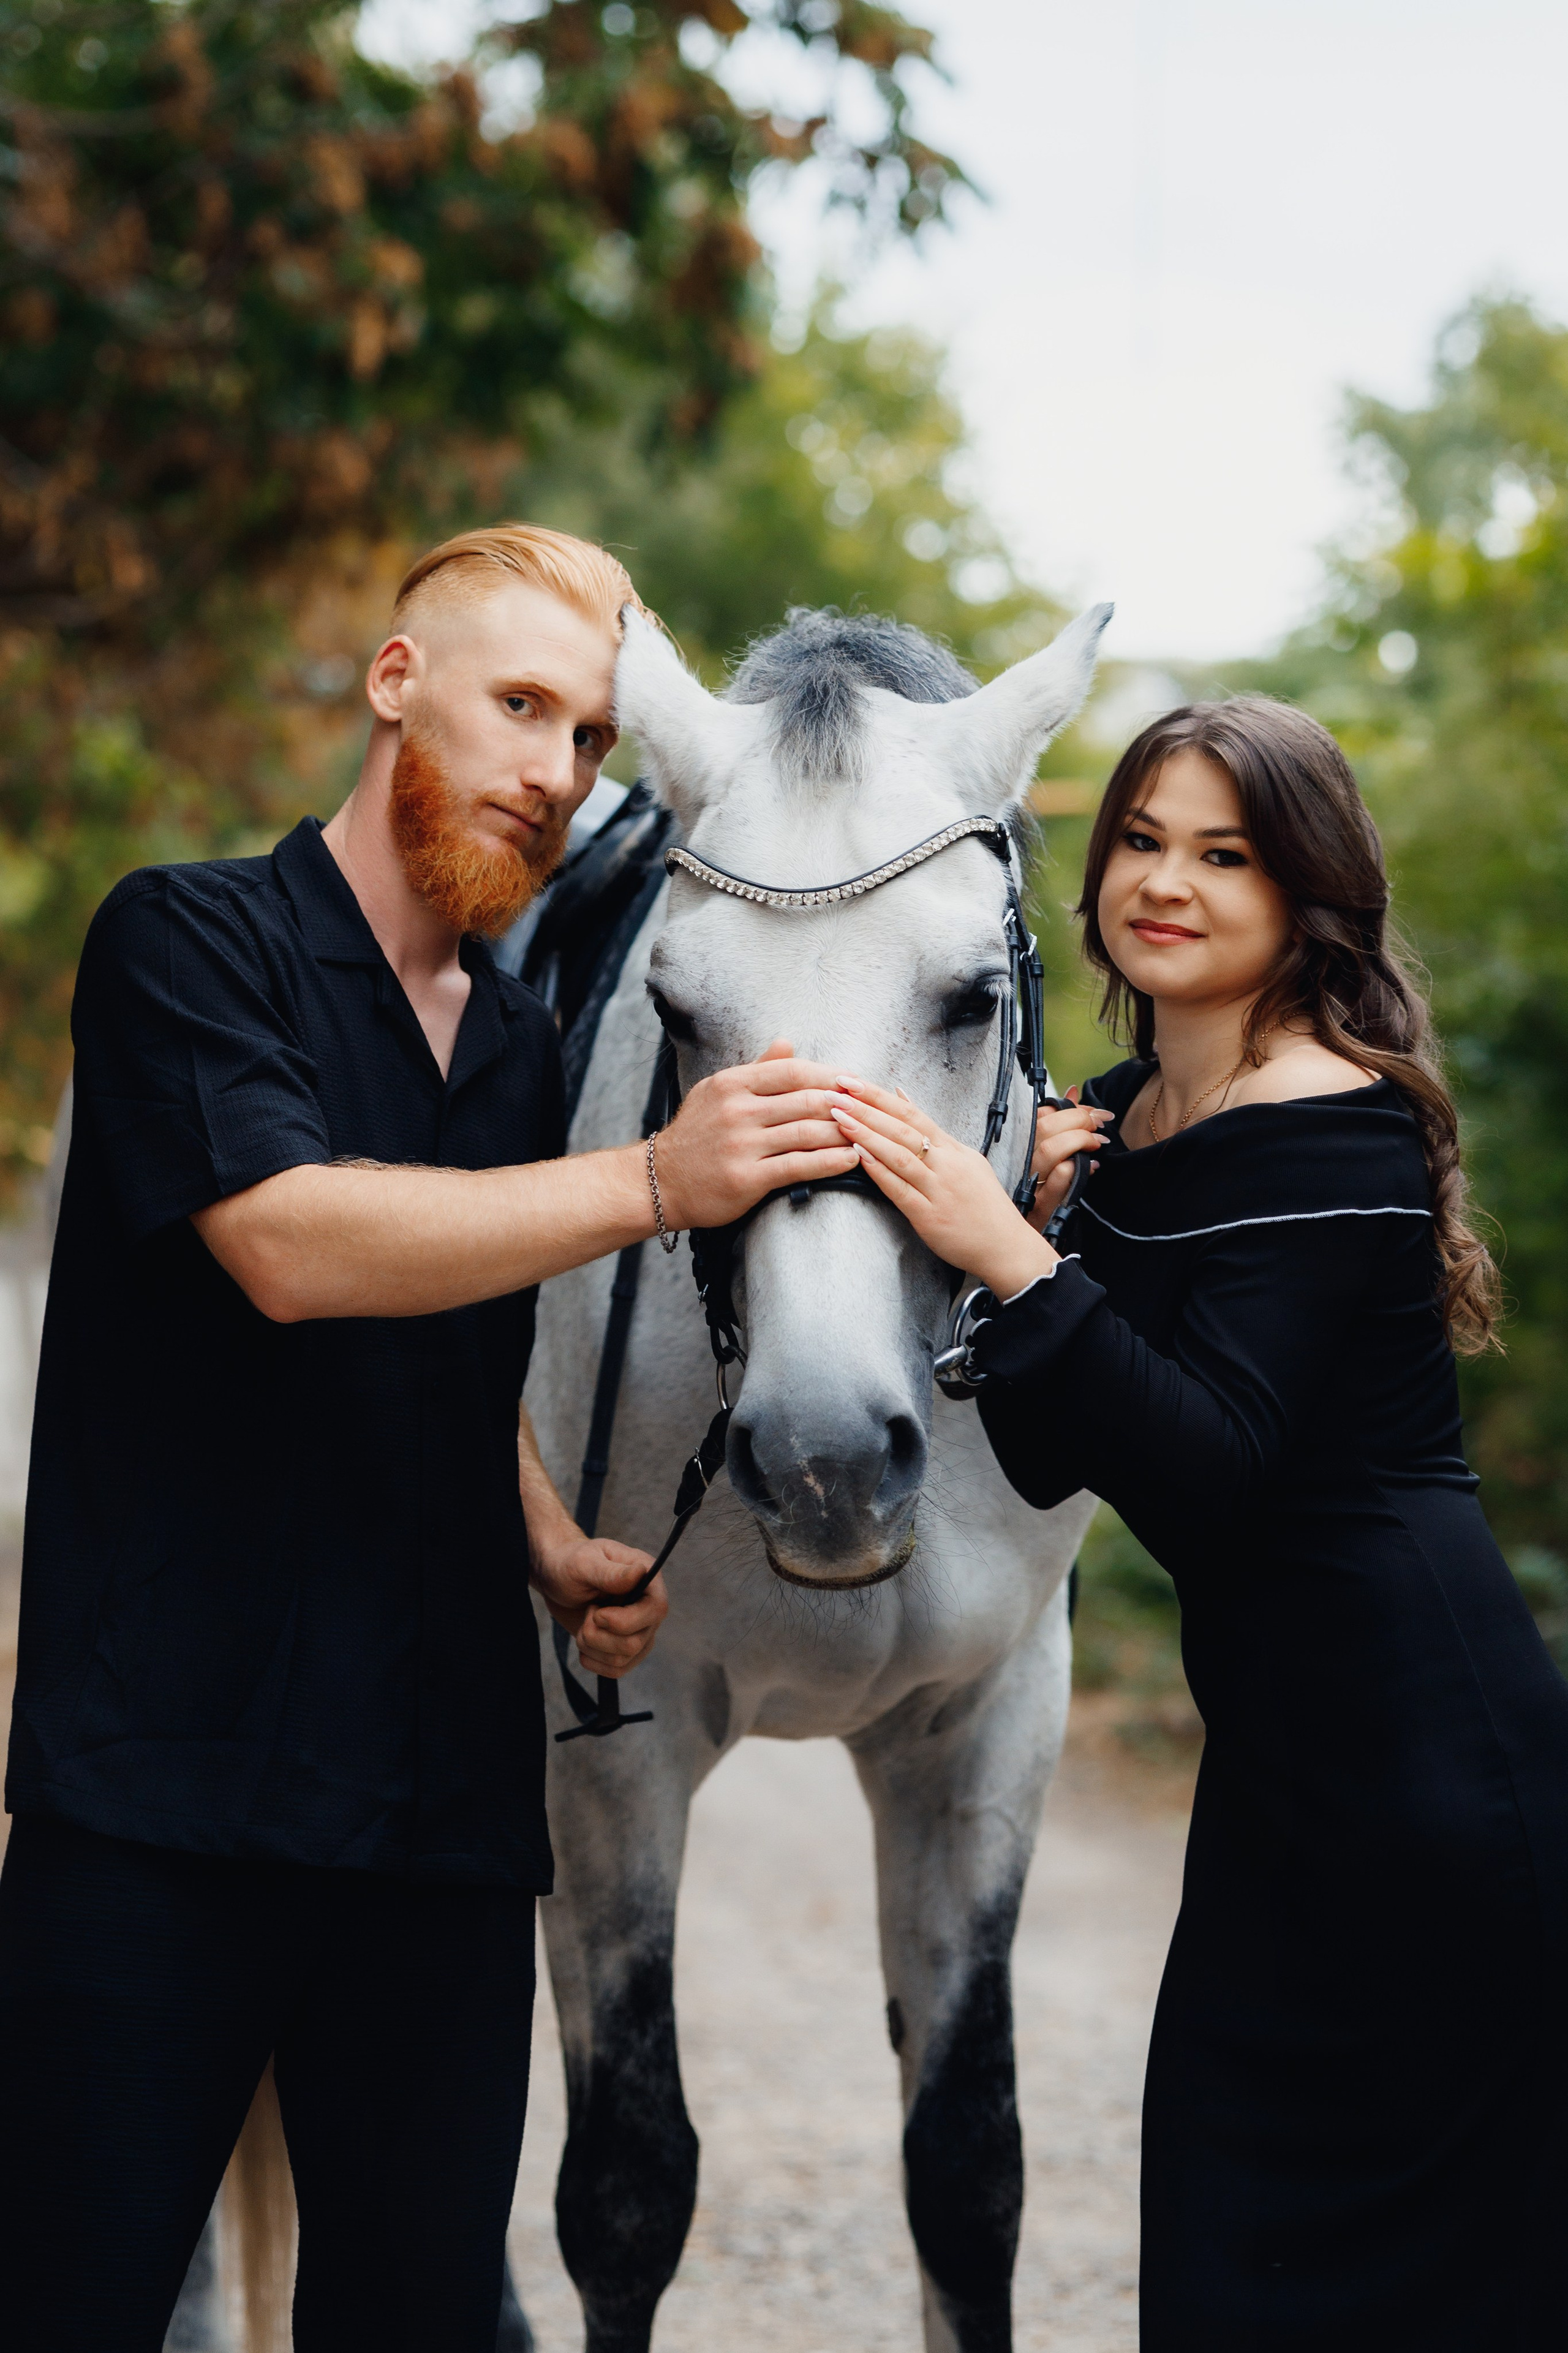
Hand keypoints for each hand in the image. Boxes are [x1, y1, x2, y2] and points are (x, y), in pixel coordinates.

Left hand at [529, 1530, 667, 1678]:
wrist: (555, 1578)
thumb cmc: (569, 1563)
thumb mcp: (584, 1563)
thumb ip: (611, 1573)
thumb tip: (640, 1573)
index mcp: (647, 1580)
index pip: (656, 1610)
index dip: (625, 1620)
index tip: (596, 1613)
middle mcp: (648, 1607)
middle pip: (636, 1642)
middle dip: (599, 1635)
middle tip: (586, 1613)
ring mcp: (639, 1630)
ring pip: (623, 1659)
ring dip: (592, 1646)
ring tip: (583, 1624)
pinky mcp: (624, 1647)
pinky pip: (617, 1670)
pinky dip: (593, 1661)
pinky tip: (584, 1643)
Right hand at [653, 1038, 858, 1230]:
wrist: (660, 1180)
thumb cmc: (695, 1135)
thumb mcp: (717, 1091)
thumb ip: (756, 1070)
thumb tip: (787, 1043)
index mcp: (733, 1084)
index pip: (793, 1071)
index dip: (830, 1075)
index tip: (854, 1082)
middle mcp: (737, 1111)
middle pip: (807, 1100)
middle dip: (845, 1104)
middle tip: (870, 1109)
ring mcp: (742, 1144)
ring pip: (808, 1132)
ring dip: (845, 1133)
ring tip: (868, 1133)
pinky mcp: (747, 1178)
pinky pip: (800, 1166)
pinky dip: (831, 1161)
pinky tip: (851, 1159)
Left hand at [827, 1077, 1058, 1301]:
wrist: (1006, 1247)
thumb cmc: (983, 1205)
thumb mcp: (966, 1159)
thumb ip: (933, 1131)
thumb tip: (903, 1095)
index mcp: (954, 1149)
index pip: (912, 1113)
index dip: (880, 1096)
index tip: (852, 1082)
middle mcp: (947, 1164)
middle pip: (903, 1129)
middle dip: (867, 1108)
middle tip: (836, 1091)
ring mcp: (938, 1190)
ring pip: (900, 1155)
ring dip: (867, 1134)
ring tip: (840, 1117)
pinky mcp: (929, 1216)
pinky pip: (900, 1190)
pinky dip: (879, 1171)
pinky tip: (858, 1156)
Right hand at [1023, 1087, 1113, 1233]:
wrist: (1017, 1241)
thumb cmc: (1037, 1190)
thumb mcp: (1044, 1154)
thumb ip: (1058, 1122)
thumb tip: (1073, 1090)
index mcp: (1018, 1148)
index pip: (1040, 1115)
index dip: (1068, 1107)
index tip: (1091, 1109)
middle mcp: (1018, 1164)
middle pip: (1045, 1129)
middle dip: (1078, 1120)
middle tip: (1099, 1124)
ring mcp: (1028, 1186)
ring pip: (1051, 1150)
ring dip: (1079, 1141)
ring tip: (1097, 1143)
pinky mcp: (1040, 1209)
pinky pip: (1059, 1179)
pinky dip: (1078, 1169)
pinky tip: (1092, 1168)